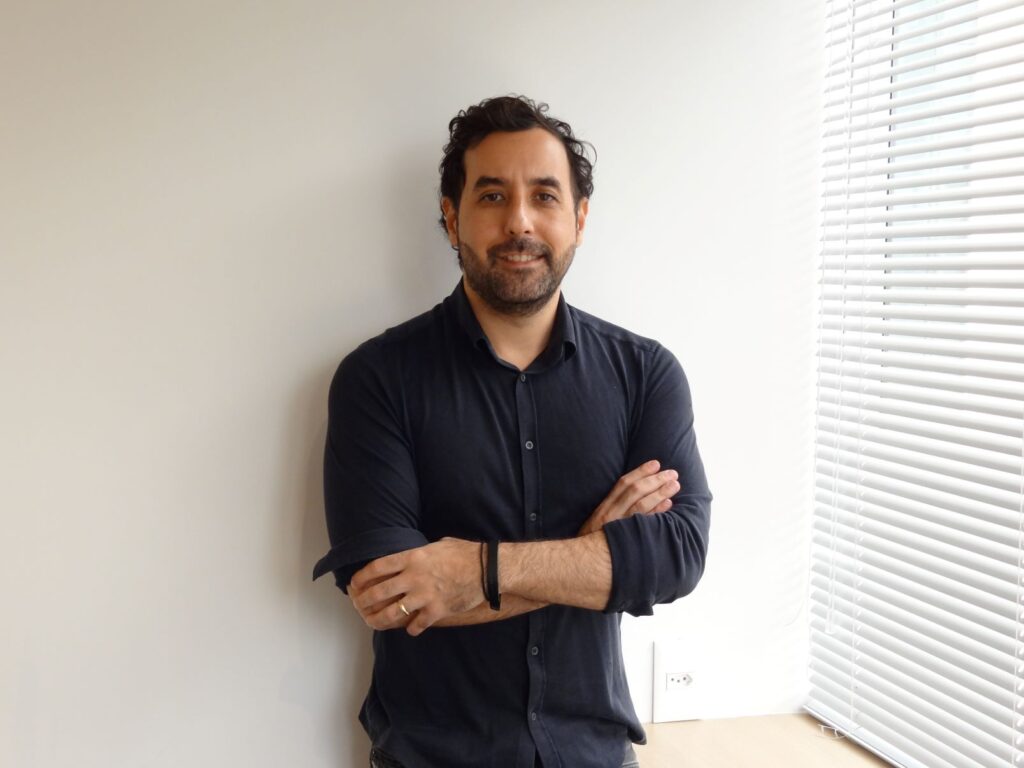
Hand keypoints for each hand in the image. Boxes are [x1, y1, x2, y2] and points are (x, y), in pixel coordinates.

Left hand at [348, 538, 483, 635]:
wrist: (488, 569)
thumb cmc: (464, 553)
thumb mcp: (437, 545)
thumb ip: (419, 554)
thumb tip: (408, 559)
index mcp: (413, 557)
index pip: (377, 567)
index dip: (361, 576)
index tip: (355, 583)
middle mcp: (414, 577)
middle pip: (379, 592)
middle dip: (364, 600)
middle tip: (359, 605)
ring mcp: (425, 595)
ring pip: (392, 613)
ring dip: (379, 619)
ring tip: (374, 621)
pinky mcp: (437, 611)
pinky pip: (416, 624)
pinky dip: (411, 628)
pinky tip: (410, 628)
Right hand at [578, 460, 678, 535]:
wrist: (583, 563)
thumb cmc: (593, 541)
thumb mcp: (598, 521)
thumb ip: (612, 508)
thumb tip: (635, 494)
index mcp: (605, 507)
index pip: (624, 483)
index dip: (640, 472)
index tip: (655, 464)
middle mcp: (612, 514)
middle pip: (635, 491)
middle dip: (655, 480)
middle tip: (672, 473)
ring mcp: (620, 527)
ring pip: (642, 505)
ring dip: (660, 492)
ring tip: (675, 485)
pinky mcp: (628, 540)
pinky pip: (645, 523)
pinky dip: (657, 512)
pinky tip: (668, 504)